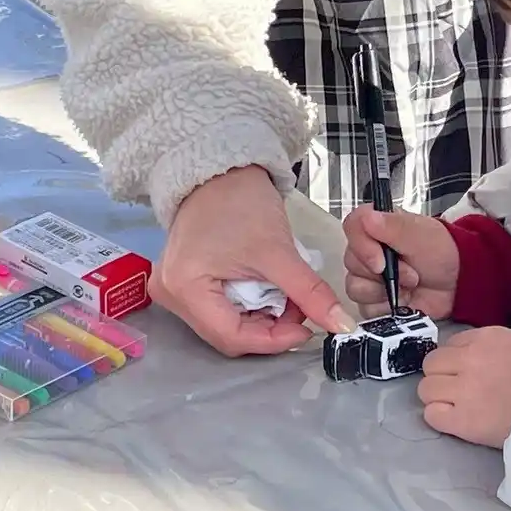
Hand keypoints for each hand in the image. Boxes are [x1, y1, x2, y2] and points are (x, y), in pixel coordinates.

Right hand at [151, 166, 357, 356]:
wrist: (222, 170)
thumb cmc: (241, 202)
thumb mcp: (279, 252)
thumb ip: (310, 293)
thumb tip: (340, 325)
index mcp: (184, 289)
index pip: (233, 338)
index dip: (275, 340)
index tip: (308, 330)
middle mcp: (170, 295)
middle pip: (228, 335)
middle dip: (270, 328)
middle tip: (300, 308)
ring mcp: (174, 289)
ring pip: (226, 324)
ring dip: (262, 318)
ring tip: (287, 295)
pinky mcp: (185, 282)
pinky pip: (220, 309)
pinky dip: (249, 306)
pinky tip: (268, 290)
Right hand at [343, 205, 459, 319]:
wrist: (458, 283)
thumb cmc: (441, 252)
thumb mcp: (420, 234)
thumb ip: (393, 226)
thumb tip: (366, 217)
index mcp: (376, 226)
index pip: (351, 227)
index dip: (361, 245)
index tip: (381, 260)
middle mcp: (368, 250)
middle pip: (351, 262)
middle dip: (383, 273)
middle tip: (411, 274)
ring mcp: (369, 277)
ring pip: (355, 288)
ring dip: (384, 291)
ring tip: (408, 287)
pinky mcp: (374, 301)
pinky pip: (365, 309)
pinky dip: (385, 307)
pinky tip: (403, 301)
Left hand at [418, 327, 510, 447]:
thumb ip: (486, 348)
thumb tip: (461, 358)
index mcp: (485, 337)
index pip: (449, 344)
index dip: (454, 361)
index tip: (466, 373)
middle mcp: (470, 359)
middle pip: (431, 364)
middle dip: (440, 377)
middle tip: (456, 391)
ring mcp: (464, 390)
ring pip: (425, 389)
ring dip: (437, 398)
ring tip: (456, 406)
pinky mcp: (463, 420)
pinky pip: (431, 415)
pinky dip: (439, 418)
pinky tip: (455, 420)